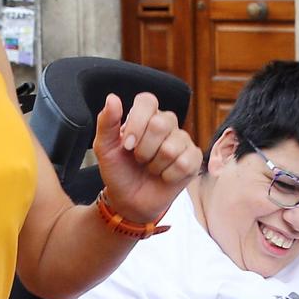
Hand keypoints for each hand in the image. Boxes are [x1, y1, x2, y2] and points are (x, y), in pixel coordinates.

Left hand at [91, 92, 200, 227]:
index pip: (147, 101)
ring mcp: (182, 141)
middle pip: (161, 124)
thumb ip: (107, 123)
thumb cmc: (119, 171)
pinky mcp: (193, 159)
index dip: (137, 122)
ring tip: (150, 168)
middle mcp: (166, 124)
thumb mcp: (105, 148)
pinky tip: (163, 176)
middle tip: (139, 159)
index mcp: (145, 116)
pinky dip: (168, 175)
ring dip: (155, 165)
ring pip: (171, 148)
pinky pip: (183, 164)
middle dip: (144, 149)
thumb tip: (112, 98)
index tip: (127, 144)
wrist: (129, 201)